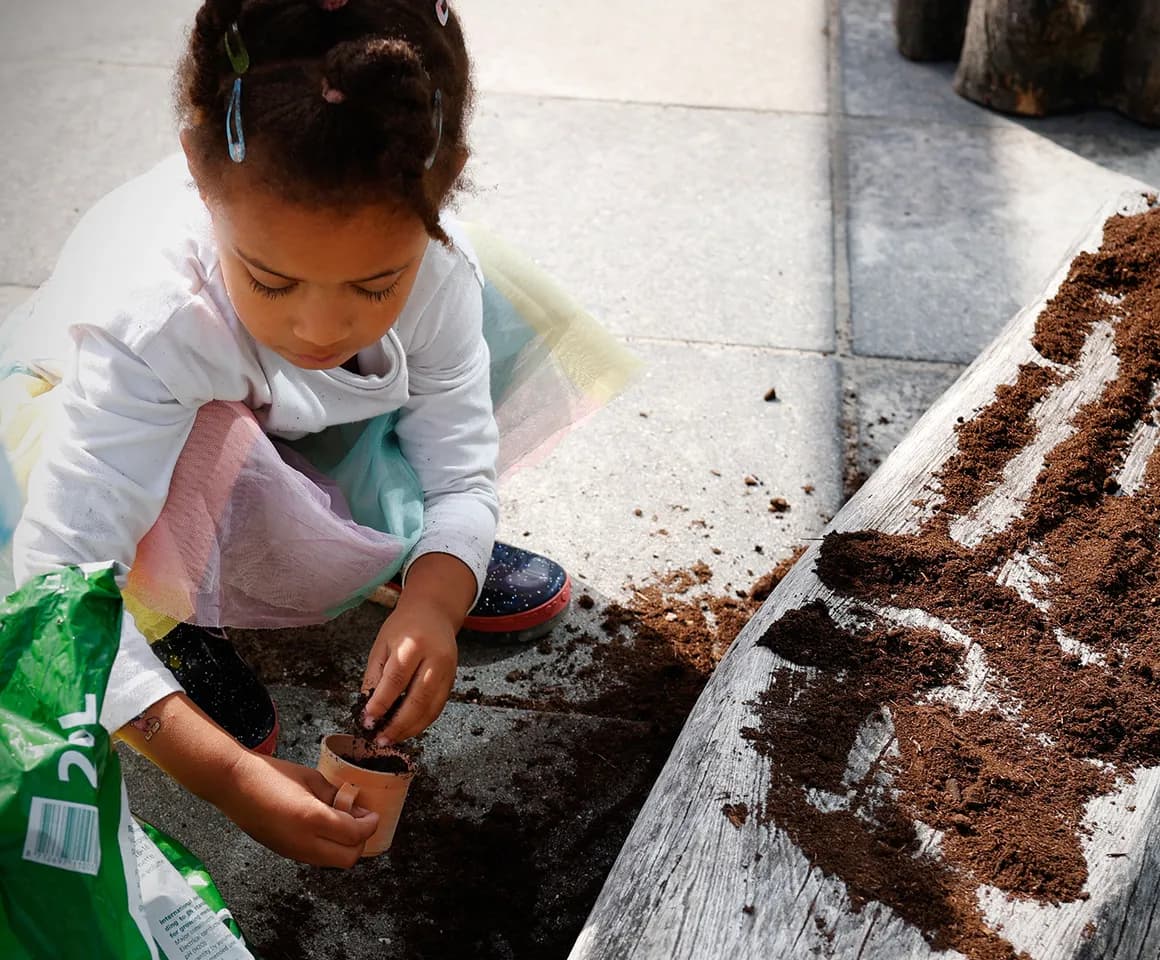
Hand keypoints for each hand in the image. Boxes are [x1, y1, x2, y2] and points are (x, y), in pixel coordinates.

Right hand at [215, 751, 379, 867]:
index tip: (373, 814)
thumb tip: (354, 808)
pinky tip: (324, 828)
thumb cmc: (271, 775)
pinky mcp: (284, 853)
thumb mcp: (311, 778)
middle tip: (361, 821)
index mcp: (313, 819)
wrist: (234, 785)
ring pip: (332, 862)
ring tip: (342, 822)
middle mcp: (304, 842)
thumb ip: (335, 795)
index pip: (355, 835)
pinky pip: (316, 858)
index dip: (370, 825)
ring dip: (344, 847)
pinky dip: (328, 848)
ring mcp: (293, 852)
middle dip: (361, 841)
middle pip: (348, 858)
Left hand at [360, 597, 458, 743]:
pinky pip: (438, 707)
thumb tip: (367, 710)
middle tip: (380, 739)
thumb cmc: (403, 627)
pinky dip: (422, 722)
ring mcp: (448, 670)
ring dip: (410, 729)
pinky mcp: (452, 680)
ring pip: (431, 708)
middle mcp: (435, 658)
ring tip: (391, 739)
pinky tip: (407, 729)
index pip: (396, 680)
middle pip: (418, 699)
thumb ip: (374, 677)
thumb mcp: (382, 646)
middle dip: (397, 724)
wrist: (433, 612)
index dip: (381, 703)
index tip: (367, 721)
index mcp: (413, 644)